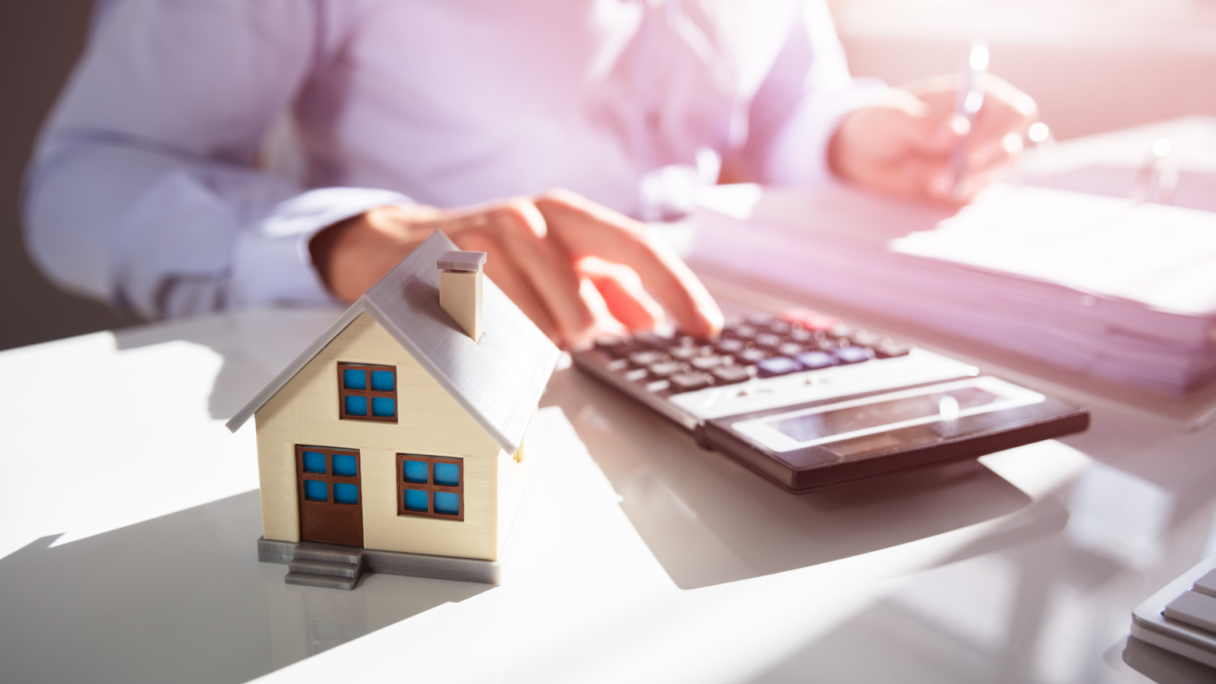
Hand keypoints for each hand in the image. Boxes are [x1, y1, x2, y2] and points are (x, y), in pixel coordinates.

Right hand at [309, 189, 722, 347]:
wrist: (399, 247)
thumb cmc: (490, 259)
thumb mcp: (554, 263)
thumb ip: (606, 287)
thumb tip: (650, 320)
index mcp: (569, 216)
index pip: (640, 247)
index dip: (680, 289)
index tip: (707, 327)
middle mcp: (536, 217)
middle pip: (598, 280)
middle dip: (596, 323)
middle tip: (581, 337)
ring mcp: (492, 236)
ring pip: (550, 316)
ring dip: (544, 336)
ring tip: (517, 323)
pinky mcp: (452, 265)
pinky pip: (502, 326)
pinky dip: (505, 339)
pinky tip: (486, 324)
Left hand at [828, 74, 1038, 202]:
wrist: (862, 155)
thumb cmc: (880, 123)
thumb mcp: (891, 118)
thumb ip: (922, 124)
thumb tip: (958, 129)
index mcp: (978, 97)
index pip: (1015, 112)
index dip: (1001, 133)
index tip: (970, 153)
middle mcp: (986, 127)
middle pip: (1011, 149)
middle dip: (978, 167)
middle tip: (941, 176)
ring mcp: (980, 158)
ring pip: (993, 176)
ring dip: (959, 182)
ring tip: (921, 177)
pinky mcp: (967, 185)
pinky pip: (974, 195)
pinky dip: (951, 195)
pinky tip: (925, 186)